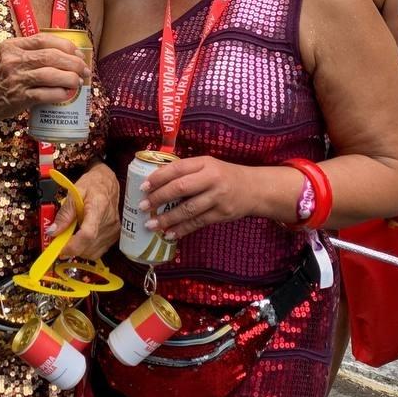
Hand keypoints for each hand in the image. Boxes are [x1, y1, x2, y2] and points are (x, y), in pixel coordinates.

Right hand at [0, 33, 90, 124]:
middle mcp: (13, 60)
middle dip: (73, 63)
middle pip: (51, 56)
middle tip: (84, 69)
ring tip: (78, 81)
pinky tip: (67, 94)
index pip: (44, 39)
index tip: (77, 53)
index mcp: (11, 46)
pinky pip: (45, 94)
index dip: (65, 45)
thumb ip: (27, 52)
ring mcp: (16, 79)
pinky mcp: (19, 98)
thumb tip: (62, 53)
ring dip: (70, 78)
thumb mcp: (6, 57)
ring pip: (51, 74)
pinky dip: (60, 93)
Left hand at [51, 162, 119, 260]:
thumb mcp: (74, 192)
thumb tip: (53, 232)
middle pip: (88, 246)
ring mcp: (113, 231)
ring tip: (71, 236)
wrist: (108, 183)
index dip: (71, 245)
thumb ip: (64, 213)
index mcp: (99, 208)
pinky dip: (86, 249)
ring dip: (78, 249)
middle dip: (70, 248)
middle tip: (59, 241)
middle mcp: (109, 222)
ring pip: (92, 253)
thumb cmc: (92, 184)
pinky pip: (97, 251)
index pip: (87, 234)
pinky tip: (80, 238)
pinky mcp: (114, 237)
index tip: (58, 248)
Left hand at [136, 156, 254, 240]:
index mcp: (205, 163)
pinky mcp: (222, 214)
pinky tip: (169, 234)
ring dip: (167, 218)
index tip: (143, 186)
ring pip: (188, 209)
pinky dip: (182, 229)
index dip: (158, 177)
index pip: (177, 168)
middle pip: (181, 188)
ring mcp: (218, 197)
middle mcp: (212, 179)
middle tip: (143, 206)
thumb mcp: (208, 165)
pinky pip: (198, 223)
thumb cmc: (224, 175)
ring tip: (151, 224)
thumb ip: (187, 171)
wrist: (254, 188)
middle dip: (159, 198)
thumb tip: (156, 181)